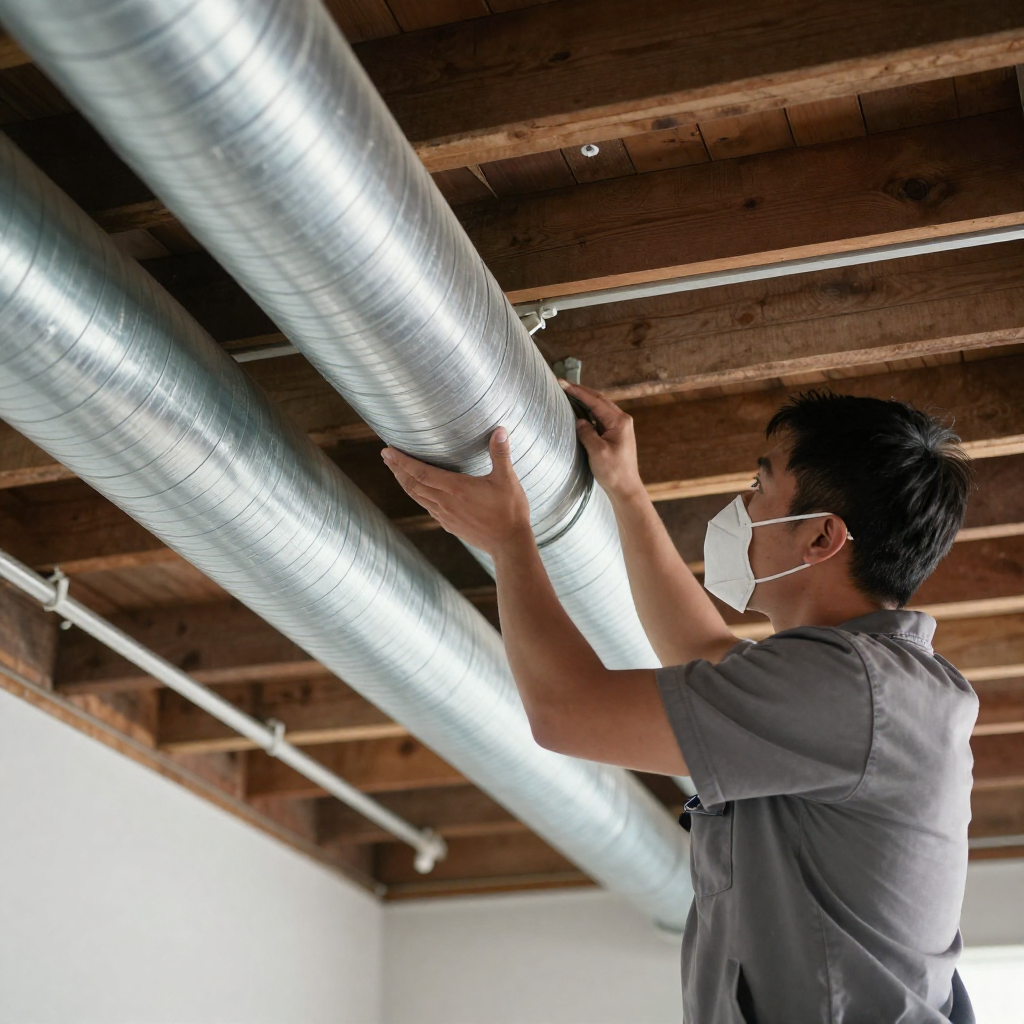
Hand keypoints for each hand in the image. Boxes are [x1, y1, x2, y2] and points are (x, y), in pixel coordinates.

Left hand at [381, 427, 531, 555]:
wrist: (509, 544)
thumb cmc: (510, 511)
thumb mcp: (507, 480)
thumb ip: (500, 454)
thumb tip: (500, 430)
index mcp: (456, 488)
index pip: (421, 472)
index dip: (402, 461)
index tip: (388, 451)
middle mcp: (446, 502)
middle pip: (413, 484)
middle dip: (397, 469)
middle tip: (385, 456)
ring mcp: (446, 516)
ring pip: (417, 497)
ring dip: (404, 482)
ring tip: (395, 471)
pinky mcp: (449, 525)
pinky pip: (427, 508)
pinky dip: (417, 496)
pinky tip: (418, 492)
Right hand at [560, 381, 643, 502]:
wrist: (625, 488)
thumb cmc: (613, 471)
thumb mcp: (597, 451)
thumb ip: (587, 432)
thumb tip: (579, 421)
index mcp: (619, 422)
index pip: (596, 401)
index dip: (579, 392)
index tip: (563, 384)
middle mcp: (622, 421)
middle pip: (599, 400)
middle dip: (582, 392)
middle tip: (564, 384)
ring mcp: (620, 427)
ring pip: (600, 407)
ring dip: (586, 400)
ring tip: (570, 393)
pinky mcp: (616, 435)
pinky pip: (600, 417)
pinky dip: (589, 411)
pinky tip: (580, 410)